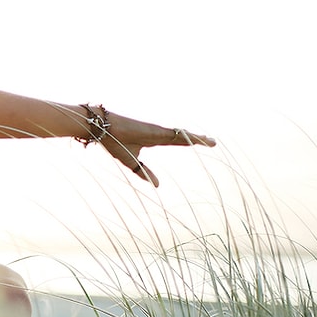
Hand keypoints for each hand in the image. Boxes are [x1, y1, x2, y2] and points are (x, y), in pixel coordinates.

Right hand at [99, 111, 215, 187]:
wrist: (104, 130)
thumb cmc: (115, 144)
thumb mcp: (132, 162)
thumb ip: (144, 172)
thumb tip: (157, 185)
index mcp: (154, 140)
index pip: (176, 142)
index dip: (188, 142)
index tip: (199, 143)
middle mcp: (159, 134)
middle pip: (183, 138)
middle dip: (198, 140)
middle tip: (212, 142)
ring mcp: (159, 132)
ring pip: (182, 136)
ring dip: (198, 139)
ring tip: (211, 141)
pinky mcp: (157, 131)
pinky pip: (176, 135)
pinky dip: (189, 137)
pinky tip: (200, 139)